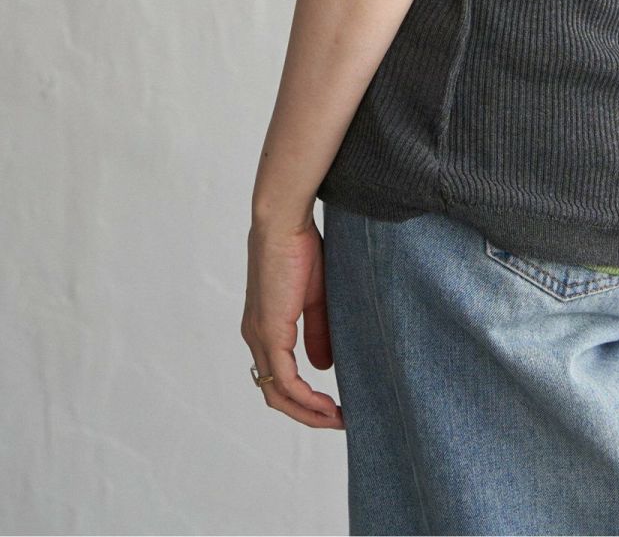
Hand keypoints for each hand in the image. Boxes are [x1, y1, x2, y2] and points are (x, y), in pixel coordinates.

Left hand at [241, 214, 344, 428]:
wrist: (284, 222)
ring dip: (309, 412)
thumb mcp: (315, 296)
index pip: (279, 377)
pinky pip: (286, 380)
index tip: (334, 405)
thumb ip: (318, 331)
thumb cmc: (300, 247)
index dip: (305, 398)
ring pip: (278, 395)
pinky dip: (306, 398)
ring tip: (338, 418)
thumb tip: (323, 367)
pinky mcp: (270, 332)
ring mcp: (260, 337)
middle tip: (338, 420)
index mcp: (265, 327)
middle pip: (275, 395)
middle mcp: (256, 338)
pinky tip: (327, 403)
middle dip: (307, 414)